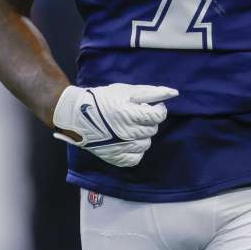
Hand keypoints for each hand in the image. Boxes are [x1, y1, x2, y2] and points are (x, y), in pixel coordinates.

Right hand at [52, 83, 178, 167]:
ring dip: (142, 135)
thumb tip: (174, 93)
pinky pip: (136, 158)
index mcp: (127, 114)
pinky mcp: (114, 158)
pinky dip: (135, 150)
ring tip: (129, 126)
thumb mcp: (126, 91)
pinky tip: (127, 140)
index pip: (157, 116)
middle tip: (136, 115)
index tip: (151, 107)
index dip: (158, 110)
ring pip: (146, 144)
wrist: (76, 115)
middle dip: (148, 121)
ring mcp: (119, 147)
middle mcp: (124, 133)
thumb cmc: (102, 100)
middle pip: (152, 130)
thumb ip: (151, 92)